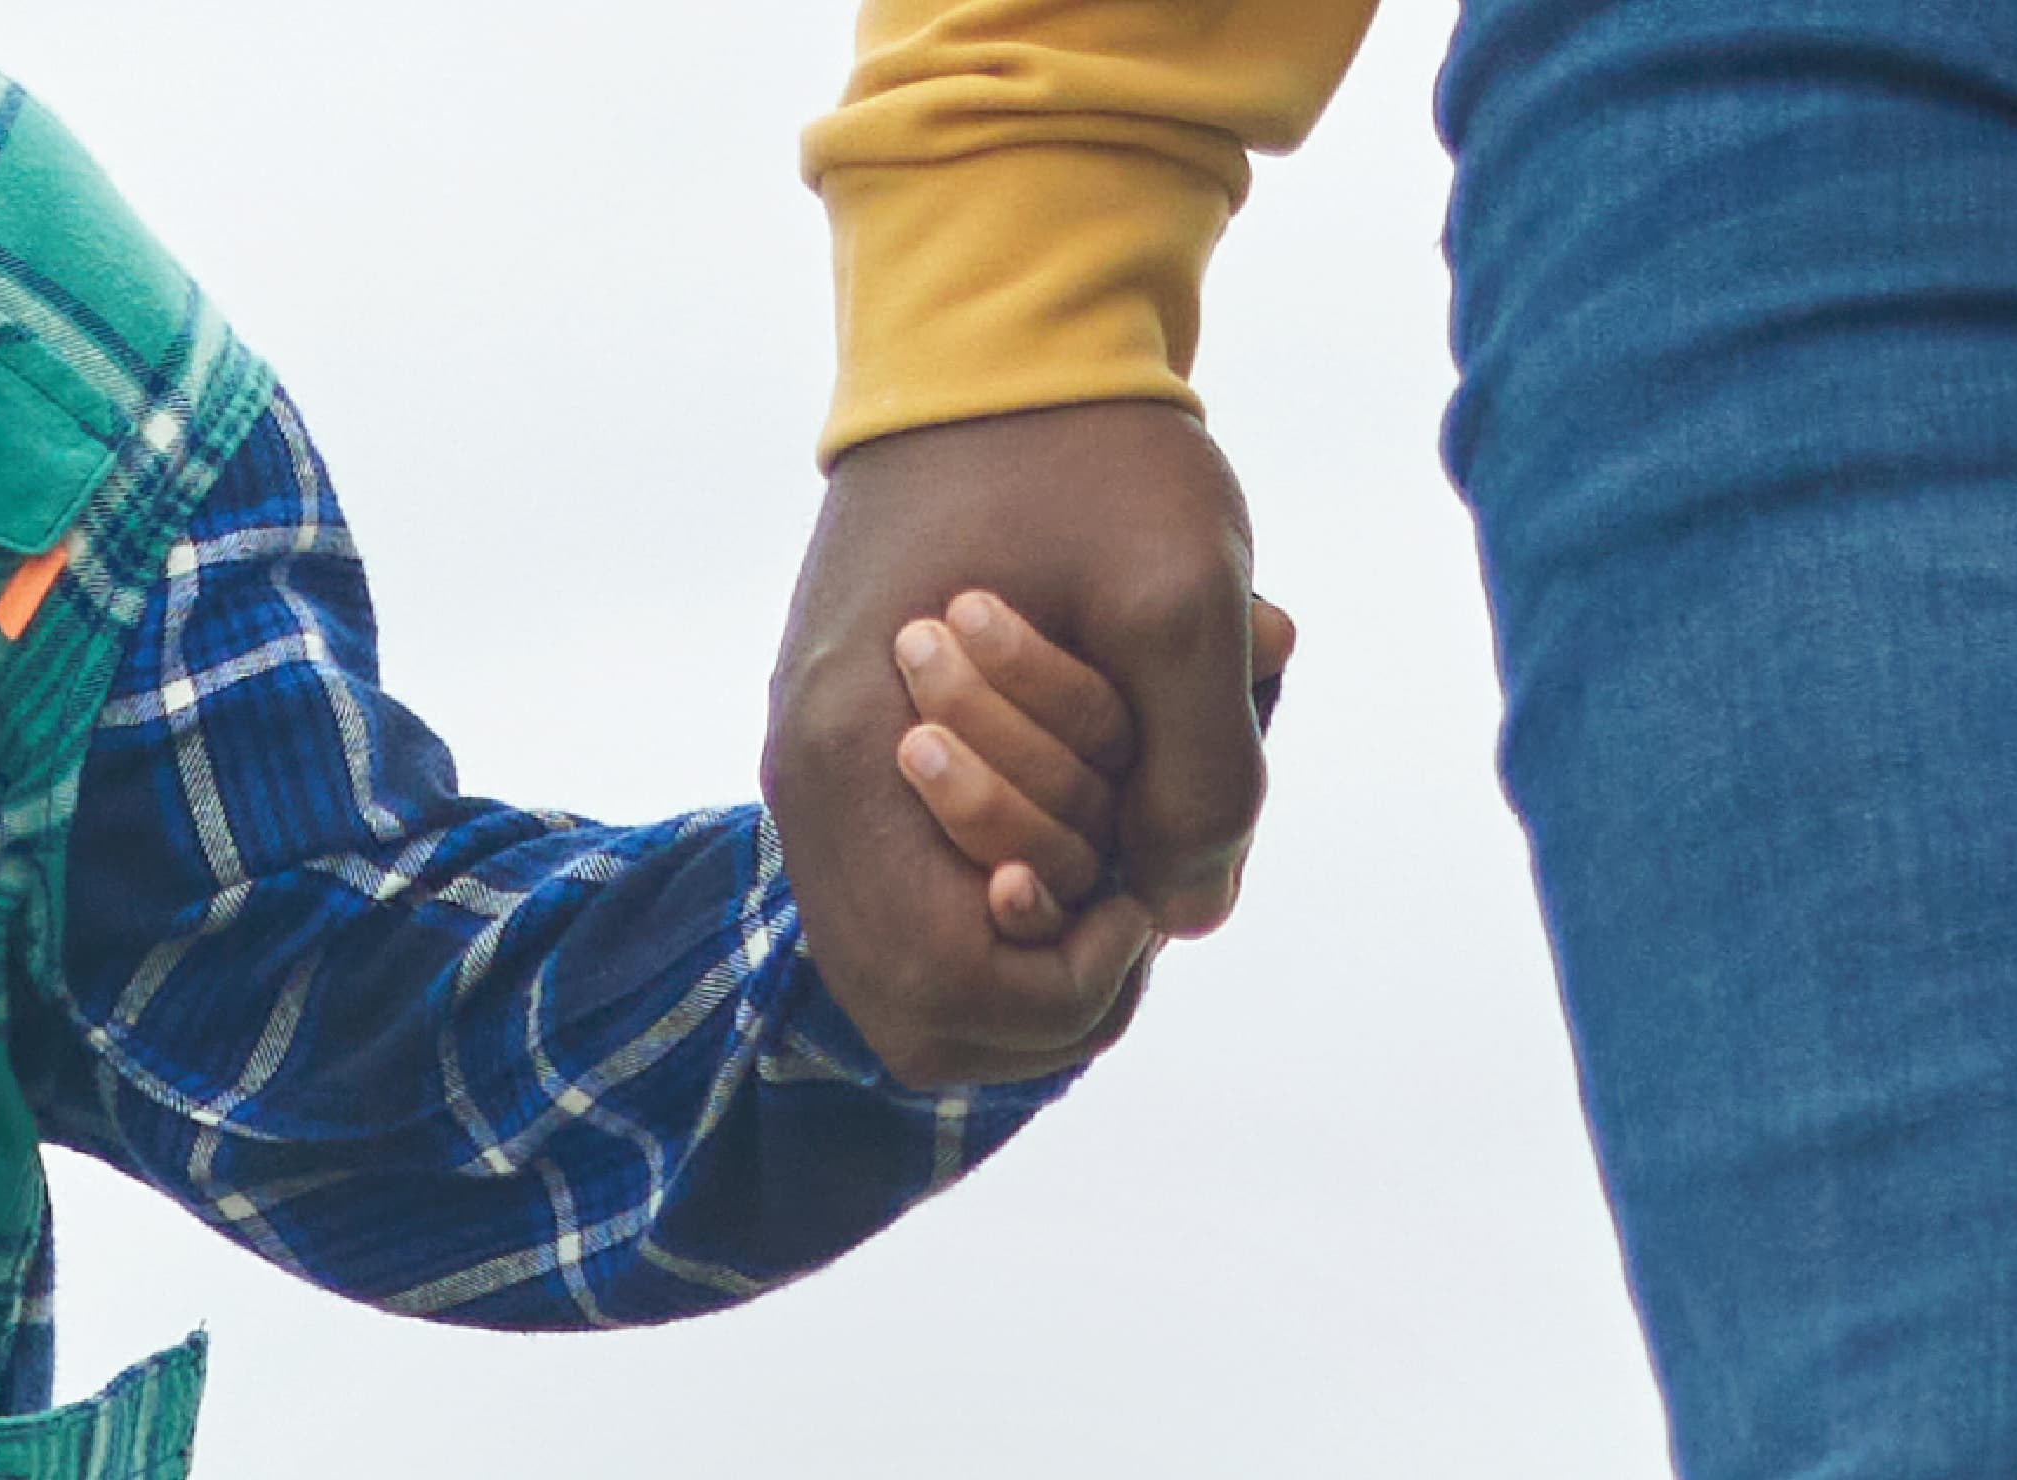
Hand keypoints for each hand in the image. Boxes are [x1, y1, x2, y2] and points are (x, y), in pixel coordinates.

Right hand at [764, 402, 1266, 1086]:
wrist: (995, 334)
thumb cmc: (1090, 454)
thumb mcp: (1188, 601)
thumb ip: (1203, 778)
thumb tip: (1186, 915)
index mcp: (858, 757)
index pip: (947, 991)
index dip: (1073, 979)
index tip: (1147, 885)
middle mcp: (813, 782)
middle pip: (922, 1012)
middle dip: (1051, 980)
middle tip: (1135, 883)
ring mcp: (821, 765)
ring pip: (914, 965)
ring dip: (1031, 935)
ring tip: (1115, 845)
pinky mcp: (852, 742)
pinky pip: (917, 884)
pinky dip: (1005, 878)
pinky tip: (1084, 803)